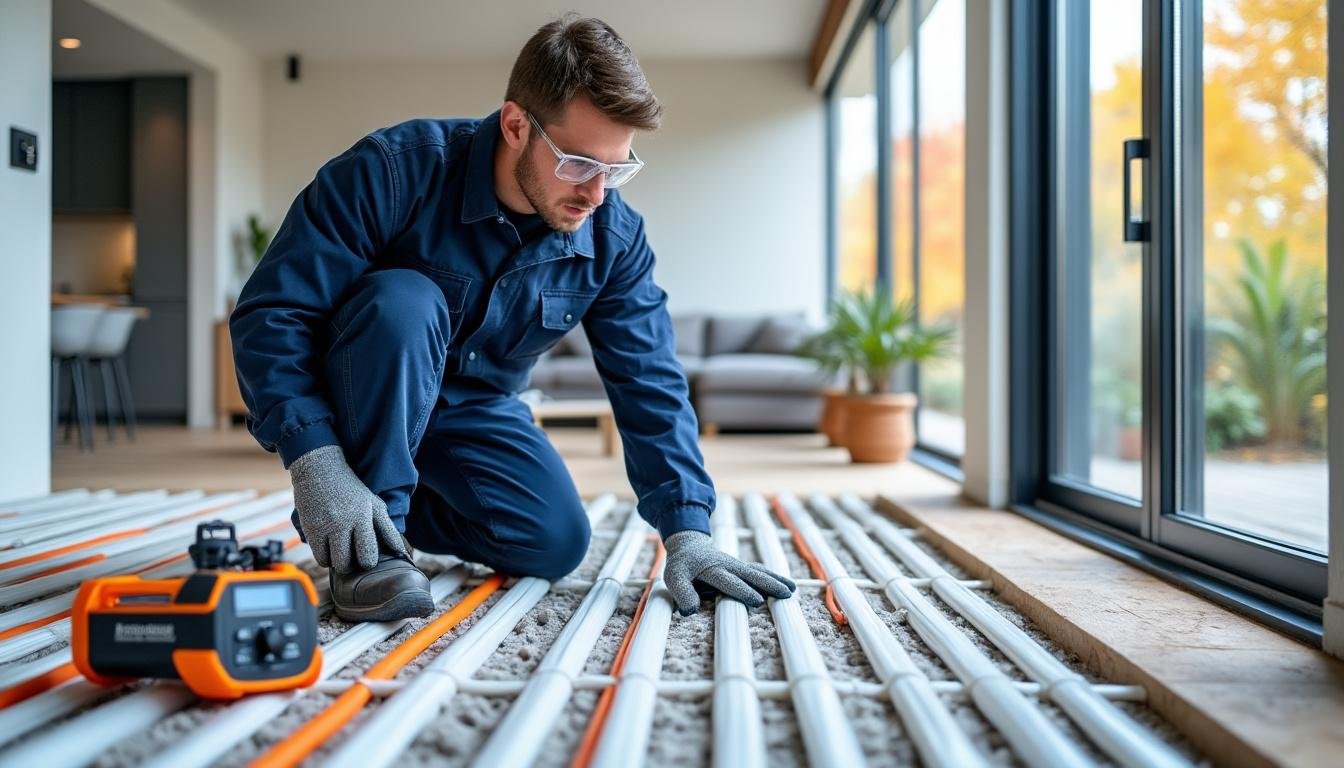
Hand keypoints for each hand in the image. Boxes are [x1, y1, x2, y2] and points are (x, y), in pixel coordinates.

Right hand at [288, 445, 405, 573]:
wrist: (320, 469)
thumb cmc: (351, 490)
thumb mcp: (373, 504)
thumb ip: (387, 528)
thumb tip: (401, 551)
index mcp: (363, 517)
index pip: (368, 554)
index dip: (368, 562)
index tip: (366, 558)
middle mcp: (343, 523)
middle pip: (346, 564)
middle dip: (350, 565)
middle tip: (352, 557)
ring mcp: (325, 526)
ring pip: (331, 563)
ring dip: (336, 562)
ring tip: (340, 550)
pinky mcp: (310, 528)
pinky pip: (318, 557)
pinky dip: (324, 557)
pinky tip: (329, 546)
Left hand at [663, 530, 795, 615]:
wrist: (689, 545)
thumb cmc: (681, 565)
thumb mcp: (674, 578)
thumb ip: (682, 593)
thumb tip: (690, 611)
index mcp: (712, 568)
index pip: (729, 581)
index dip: (743, 591)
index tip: (757, 601)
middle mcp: (728, 565)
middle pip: (751, 574)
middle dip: (768, 584)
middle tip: (785, 593)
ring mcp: (737, 565)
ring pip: (759, 571)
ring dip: (775, 580)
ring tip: (792, 590)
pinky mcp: (742, 567)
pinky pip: (759, 571)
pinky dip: (773, 576)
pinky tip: (787, 584)